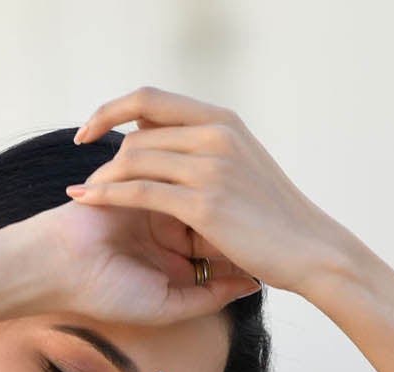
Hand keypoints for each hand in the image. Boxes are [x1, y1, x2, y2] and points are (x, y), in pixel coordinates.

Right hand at [22, 183, 262, 330]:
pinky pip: (174, 171)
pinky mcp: (139, 177)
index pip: (219, 242)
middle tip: (278, 215)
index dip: (248, 241)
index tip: (281, 246)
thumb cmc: (108, 293)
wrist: (60, 268)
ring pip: (197, 189)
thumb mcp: (167, 304)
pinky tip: (226, 182)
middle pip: (214, 211)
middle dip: (241, 213)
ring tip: (257, 199)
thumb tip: (251, 285)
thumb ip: (208, 297)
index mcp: (173, 255)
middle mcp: (166, 224)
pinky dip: (195, 178)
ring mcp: (153, 199)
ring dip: (222, 193)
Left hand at [66, 85, 357, 301]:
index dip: (112, 110)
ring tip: (82, 196)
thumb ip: (210, 152)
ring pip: (135, 158)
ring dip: (102, 177)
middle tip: (87, 179)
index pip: (152, 100)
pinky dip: (107, 195)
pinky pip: (140, 191)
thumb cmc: (276, 220)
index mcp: (223, 121)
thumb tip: (173, 148)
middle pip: (138, 132)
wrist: (310, 249)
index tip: (89, 131)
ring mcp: (210, 167)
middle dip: (105, 155)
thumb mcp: (244, 168)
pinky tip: (87, 202)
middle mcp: (215, 134)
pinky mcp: (203, 203)